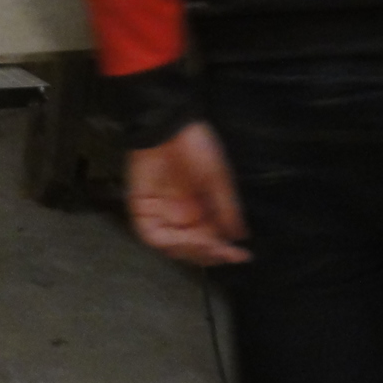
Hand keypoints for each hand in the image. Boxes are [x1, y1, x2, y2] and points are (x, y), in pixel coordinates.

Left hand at [126, 122, 249, 265]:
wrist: (169, 126)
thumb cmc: (194, 146)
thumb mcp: (217, 178)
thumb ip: (226, 208)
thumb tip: (239, 236)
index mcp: (199, 210)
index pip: (210, 239)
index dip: (224, 251)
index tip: (241, 256)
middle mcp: (180, 216)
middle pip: (191, 248)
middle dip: (209, 254)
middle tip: (224, 253)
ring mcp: (161, 215)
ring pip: (173, 247)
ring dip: (192, 250)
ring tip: (209, 246)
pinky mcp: (142, 211)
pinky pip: (153, 236)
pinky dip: (170, 241)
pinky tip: (187, 238)